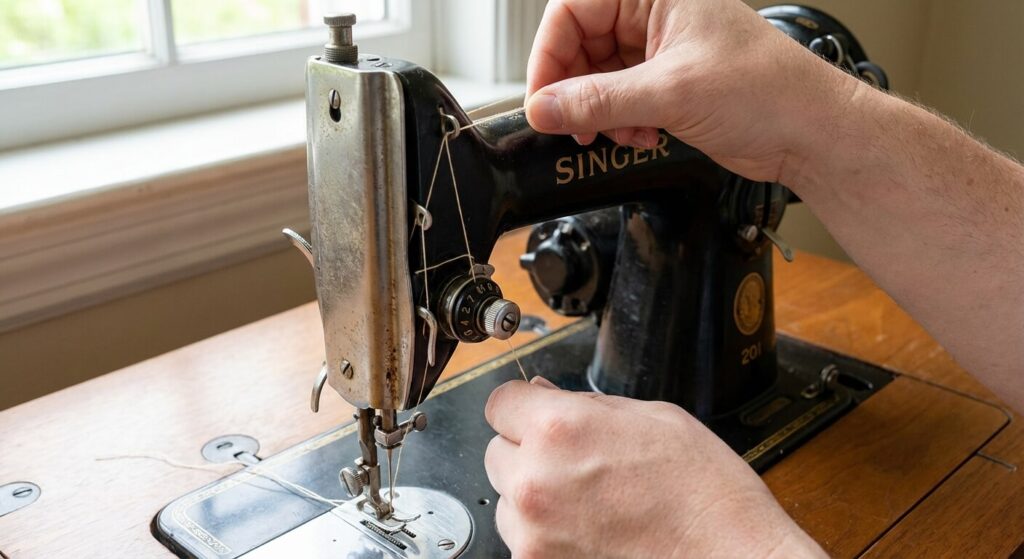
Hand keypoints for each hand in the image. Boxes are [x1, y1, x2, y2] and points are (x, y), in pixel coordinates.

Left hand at [484, 377, 824, 557]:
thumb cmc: (706, 495)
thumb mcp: (653, 417)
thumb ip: (586, 404)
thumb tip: (543, 395)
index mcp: (561, 429)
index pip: (500, 403)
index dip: (524, 406)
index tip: (536, 413)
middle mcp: (536, 481)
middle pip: (497, 451)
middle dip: (528, 450)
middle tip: (577, 460)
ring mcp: (534, 533)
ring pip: (506, 499)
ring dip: (534, 495)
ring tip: (591, 499)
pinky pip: (524, 539)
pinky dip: (547, 533)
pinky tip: (592, 528)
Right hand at [524, 0, 858, 182]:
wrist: (812, 133)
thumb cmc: (769, 90)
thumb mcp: (670, 93)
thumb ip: (597, 101)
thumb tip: (543, 108)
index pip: (574, 8)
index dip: (550, 54)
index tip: (542, 97)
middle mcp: (657, 13)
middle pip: (582, 44)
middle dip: (576, 90)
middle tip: (571, 124)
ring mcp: (663, 49)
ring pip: (599, 75)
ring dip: (600, 111)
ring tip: (616, 132)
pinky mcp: (670, 83)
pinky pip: (621, 98)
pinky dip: (621, 121)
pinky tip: (641, 135)